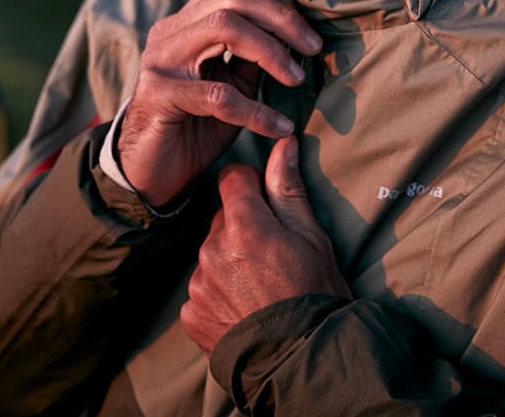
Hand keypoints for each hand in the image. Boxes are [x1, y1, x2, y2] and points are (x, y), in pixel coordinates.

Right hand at [118, 0, 321, 208]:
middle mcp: (170, 31)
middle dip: (281, 17)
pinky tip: (279, 128)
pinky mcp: (158, 94)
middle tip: (313, 47)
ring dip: (271, 51)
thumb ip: (255, 55)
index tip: (303, 25)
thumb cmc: (196, 126)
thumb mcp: (233, 84)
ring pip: (224, 27)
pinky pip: (219, 94)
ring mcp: (161, 59)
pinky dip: (257, 111)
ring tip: (296, 78)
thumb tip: (298, 34)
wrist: (150, 172)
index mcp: (187, 21)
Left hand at [180, 136, 351, 354]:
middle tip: (272, 255)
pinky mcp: (190, 312)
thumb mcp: (311, 236)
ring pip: (211, 253)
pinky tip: (243, 306)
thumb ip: (289, 189)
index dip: (252, 186)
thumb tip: (284, 144)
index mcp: (244, 224)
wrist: (300, 359)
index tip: (268, 205)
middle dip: (243, 227)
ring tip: (259, 286)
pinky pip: (201, 289)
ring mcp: (198, 283)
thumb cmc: (314, 293)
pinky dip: (218, 293)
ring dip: (229, 261)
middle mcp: (213, 248)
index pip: (233, 178)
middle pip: (223, 218)